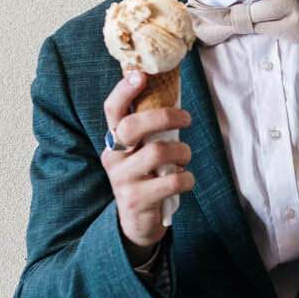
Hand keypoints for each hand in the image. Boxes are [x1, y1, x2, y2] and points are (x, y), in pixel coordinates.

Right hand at [101, 71, 193, 247]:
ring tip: (185, 158)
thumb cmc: (147, 176)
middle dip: (165, 116)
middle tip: (186, 119)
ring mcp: (122, 179)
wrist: (138, 222)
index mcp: (114, 140)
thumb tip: (171, 91)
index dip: (123, 91)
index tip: (140, 75)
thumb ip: (151, 129)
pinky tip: (185, 180)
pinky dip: (186, 178)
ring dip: (182, 152)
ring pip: (157, 152)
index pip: (112, 111)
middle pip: (133, 126)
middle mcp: (112, 157)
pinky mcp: (136, 200)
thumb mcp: (143, 151)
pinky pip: (171, 181)